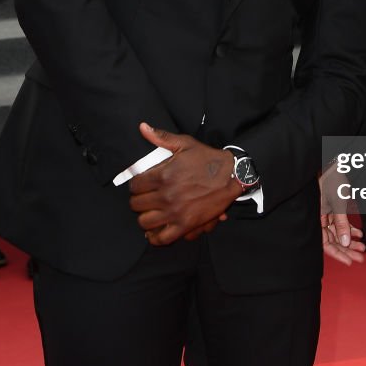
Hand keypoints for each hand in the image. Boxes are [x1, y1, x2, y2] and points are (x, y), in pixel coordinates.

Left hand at [128, 123, 242, 244]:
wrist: (231, 175)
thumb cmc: (207, 159)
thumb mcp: (185, 144)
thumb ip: (161, 137)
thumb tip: (142, 128)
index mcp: (163, 175)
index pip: (134, 186)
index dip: (135, 186)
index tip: (140, 186)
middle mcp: (166, 196)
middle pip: (136, 205)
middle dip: (138, 201)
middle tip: (145, 198)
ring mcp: (175, 212)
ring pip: (145, 222)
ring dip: (145, 217)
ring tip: (150, 212)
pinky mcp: (186, 225)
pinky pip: (163, 238)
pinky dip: (155, 237)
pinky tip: (154, 231)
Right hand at [319, 162, 365, 264]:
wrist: (332, 164)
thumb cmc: (330, 180)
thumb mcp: (337, 203)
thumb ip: (341, 223)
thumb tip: (344, 242)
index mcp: (317, 220)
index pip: (326, 243)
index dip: (338, 254)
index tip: (350, 261)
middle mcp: (321, 220)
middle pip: (334, 241)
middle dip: (347, 250)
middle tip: (360, 258)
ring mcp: (328, 215)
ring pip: (339, 234)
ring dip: (351, 241)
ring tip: (362, 247)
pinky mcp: (334, 210)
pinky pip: (342, 224)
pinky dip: (350, 229)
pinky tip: (359, 234)